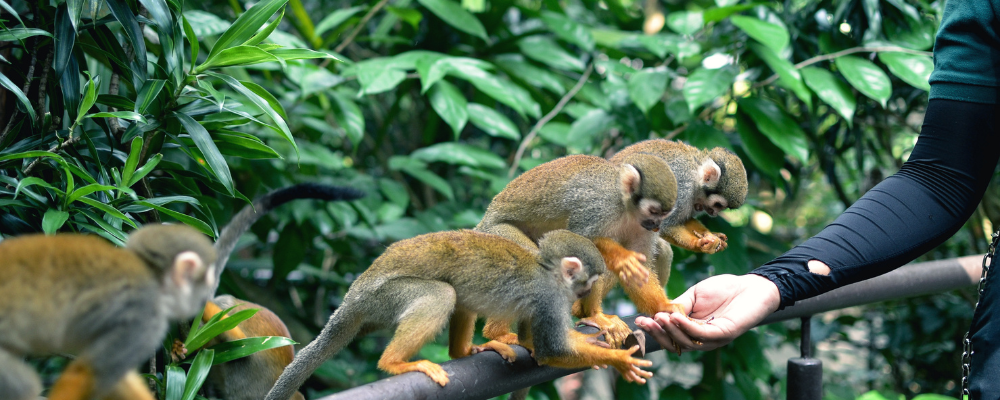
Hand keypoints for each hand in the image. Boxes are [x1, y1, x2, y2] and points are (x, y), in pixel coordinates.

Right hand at [634, 274, 780, 351]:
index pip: (670, 336)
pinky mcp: (724, 334)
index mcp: (693, 330)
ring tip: (659, 318)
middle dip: (658, 334)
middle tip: (645, 322)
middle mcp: (702, 338)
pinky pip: (701, 335)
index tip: (638, 320)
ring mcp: (713, 339)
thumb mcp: (695, 295)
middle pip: (675, 344)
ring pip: (687, 343)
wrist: (751, 285)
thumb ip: (679, 305)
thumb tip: (659, 313)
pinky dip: (686, 328)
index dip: (654, 330)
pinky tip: (675, 318)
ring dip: (670, 331)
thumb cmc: (724, 289)